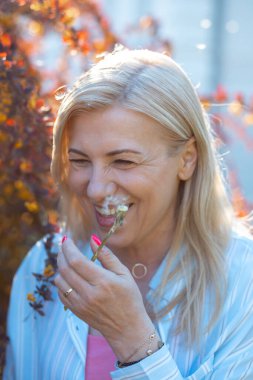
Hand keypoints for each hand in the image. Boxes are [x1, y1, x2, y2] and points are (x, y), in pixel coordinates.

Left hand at [54, 237, 154, 360]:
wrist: (128, 329)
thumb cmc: (130, 298)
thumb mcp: (124, 274)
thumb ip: (107, 256)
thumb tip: (92, 239)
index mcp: (103, 282)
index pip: (77, 260)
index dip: (68, 247)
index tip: (67, 239)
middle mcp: (89, 293)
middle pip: (65, 269)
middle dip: (62, 254)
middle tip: (64, 246)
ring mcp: (80, 304)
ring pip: (59, 281)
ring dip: (60, 267)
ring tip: (68, 260)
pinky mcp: (76, 311)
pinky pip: (61, 293)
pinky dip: (61, 281)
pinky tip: (69, 276)